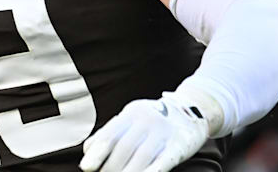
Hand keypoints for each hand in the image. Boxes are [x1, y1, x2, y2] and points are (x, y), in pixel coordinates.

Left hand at [79, 92, 208, 171]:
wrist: (191, 111)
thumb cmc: (152, 121)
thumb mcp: (130, 119)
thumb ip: (110, 133)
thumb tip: (87, 151)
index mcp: (131, 113)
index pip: (110, 134)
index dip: (97, 153)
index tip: (86, 168)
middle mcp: (147, 120)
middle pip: (125, 148)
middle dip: (111, 167)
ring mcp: (164, 132)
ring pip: (142, 156)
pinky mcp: (180, 145)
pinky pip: (163, 161)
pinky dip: (152, 171)